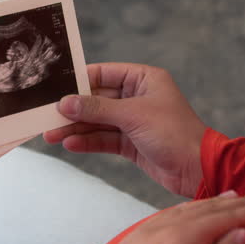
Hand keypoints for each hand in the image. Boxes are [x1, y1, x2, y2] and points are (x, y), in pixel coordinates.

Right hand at [44, 63, 206, 197]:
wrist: (197, 169)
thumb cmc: (175, 133)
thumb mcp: (133, 116)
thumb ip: (98, 109)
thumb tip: (66, 103)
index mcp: (144, 79)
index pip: (105, 73)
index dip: (80, 80)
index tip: (55, 87)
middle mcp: (138, 97)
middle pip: (97, 99)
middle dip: (74, 109)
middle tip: (47, 115)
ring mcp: (134, 121)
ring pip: (98, 122)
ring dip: (76, 128)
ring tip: (51, 135)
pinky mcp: (132, 143)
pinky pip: (104, 139)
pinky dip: (88, 141)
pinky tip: (70, 144)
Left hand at [85, 190, 244, 243]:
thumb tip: (242, 233)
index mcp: (179, 240)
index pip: (222, 218)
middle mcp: (156, 231)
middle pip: (202, 210)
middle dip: (233, 203)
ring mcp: (136, 238)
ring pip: (177, 212)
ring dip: (205, 204)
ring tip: (228, 196)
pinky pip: (155, 221)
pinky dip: (177, 214)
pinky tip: (185, 213)